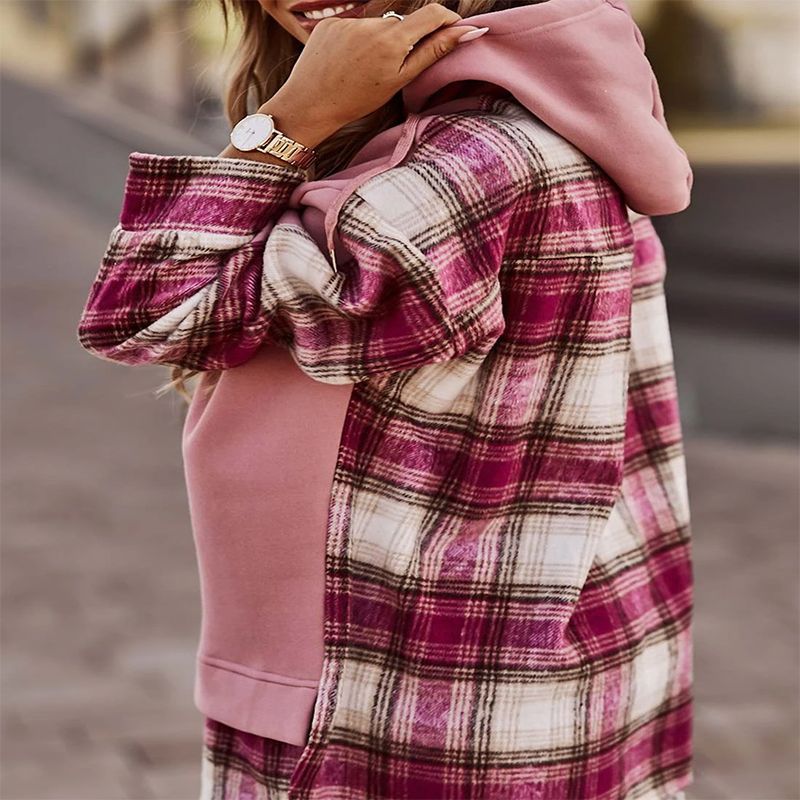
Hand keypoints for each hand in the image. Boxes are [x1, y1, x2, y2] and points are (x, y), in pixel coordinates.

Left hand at [265, 4, 483, 141]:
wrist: (310, 105)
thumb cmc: (357, 100)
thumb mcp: (400, 80)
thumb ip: (433, 52)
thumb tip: (467, 32)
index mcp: (393, 39)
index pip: (433, 13)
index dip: (447, 20)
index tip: (453, 31)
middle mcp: (372, 24)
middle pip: (403, 24)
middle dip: (404, 41)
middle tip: (389, 71)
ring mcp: (350, 21)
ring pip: (377, 27)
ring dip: (378, 43)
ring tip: (363, 71)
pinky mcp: (331, 22)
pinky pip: (355, 28)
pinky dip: (357, 42)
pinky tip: (346, 63)